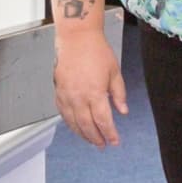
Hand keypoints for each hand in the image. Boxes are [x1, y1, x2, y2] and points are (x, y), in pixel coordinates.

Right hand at [53, 18, 126, 147]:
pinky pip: (63, 113)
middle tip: (103, 145)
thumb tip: (123, 111)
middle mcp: (78, 97)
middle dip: (96, 138)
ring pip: (73, 122)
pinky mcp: (58, 91)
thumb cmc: (96, 51)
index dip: (109, 134)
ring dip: (82, 134)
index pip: (103, 121)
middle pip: (87, 125)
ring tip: (91, 140)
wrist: (76, 37)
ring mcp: (66, 95)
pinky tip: (76, 126)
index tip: (114, 141)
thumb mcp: (115, 72)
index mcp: (95, 92)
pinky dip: (70, 123)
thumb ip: (119, 94)